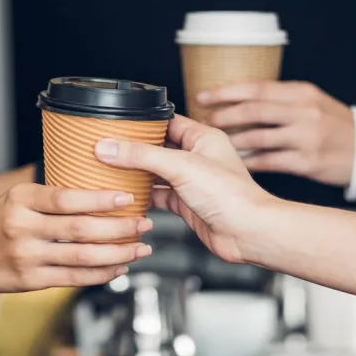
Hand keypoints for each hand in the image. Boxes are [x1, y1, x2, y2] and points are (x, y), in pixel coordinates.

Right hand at [0, 184, 153, 292]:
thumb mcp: (13, 196)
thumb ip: (48, 195)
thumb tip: (95, 185)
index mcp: (21, 200)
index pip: (67, 199)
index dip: (100, 200)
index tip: (127, 198)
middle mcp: (22, 228)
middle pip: (81, 229)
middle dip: (119, 228)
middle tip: (145, 223)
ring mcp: (26, 257)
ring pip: (82, 257)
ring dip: (117, 253)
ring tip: (141, 247)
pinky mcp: (30, 281)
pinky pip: (73, 279)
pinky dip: (100, 274)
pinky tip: (119, 267)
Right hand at [94, 115, 280, 263]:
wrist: (247, 233)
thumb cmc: (231, 196)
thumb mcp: (181, 166)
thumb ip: (143, 155)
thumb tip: (110, 147)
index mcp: (203, 138)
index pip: (167, 121)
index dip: (143, 123)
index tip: (117, 125)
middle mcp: (198, 157)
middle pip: (159, 148)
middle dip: (135, 150)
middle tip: (108, 148)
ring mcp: (192, 182)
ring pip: (157, 173)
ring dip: (137, 173)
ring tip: (111, 170)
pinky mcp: (187, 204)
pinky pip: (160, 196)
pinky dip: (144, 196)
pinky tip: (127, 196)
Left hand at [198, 81, 354, 185]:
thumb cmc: (335, 125)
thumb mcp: (312, 102)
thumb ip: (280, 99)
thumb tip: (239, 100)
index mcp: (301, 93)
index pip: (257, 87)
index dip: (227, 91)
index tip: (204, 95)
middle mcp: (304, 112)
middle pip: (254, 110)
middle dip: (224, 115)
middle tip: (204, 120)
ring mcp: (306, 138)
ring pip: (259, 137)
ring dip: (232, 140)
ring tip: (214, 143)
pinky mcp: (307, 162)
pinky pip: (270, 161)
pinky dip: (249, 162)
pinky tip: (235, 163)